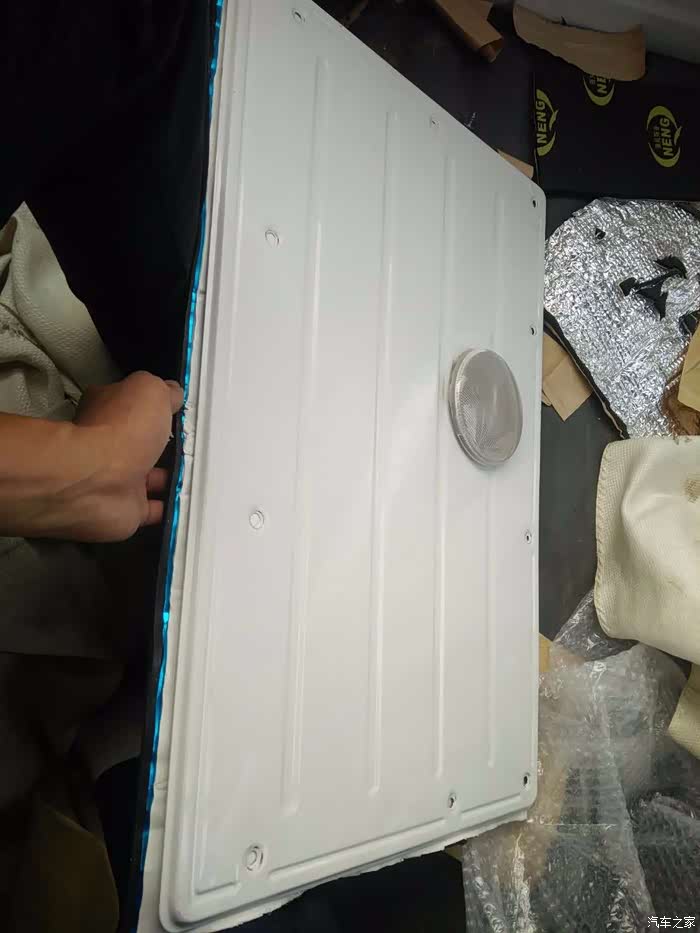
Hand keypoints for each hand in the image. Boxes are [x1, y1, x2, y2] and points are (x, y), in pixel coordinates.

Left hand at [70, 371, 183, 540]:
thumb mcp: (149, 390)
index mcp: (107, 410)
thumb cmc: (122, 428)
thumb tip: (172, 393)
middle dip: (163, 444)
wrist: (100, 482)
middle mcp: (108, 445)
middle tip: (195, 444)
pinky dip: (171, 507)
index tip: (178, 409)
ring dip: (171, 477)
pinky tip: (191, 501)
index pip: (129, 403)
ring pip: (150, 477)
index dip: (153, 405)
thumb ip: (163, 390)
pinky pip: (155, 508)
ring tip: (202, 473)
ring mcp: (117, 479)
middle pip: (140, 442)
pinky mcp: (127, 509)